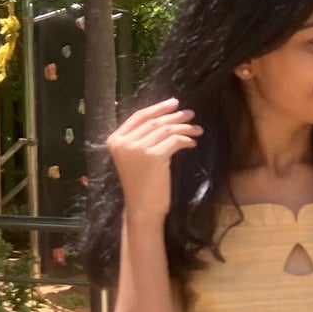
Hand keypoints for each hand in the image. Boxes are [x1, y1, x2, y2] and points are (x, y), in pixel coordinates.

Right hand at [107, 98, 200, 223]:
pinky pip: (174, 141)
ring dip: (184, 127)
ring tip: (197, 129)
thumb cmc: (140, 185)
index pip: (139, 116)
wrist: (142, 208)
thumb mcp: (134, 158)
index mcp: (115, 140)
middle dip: (174, 116)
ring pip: (165, 129)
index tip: (174, 104)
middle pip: (154, 121)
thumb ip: (140, 139)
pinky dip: (185, 140)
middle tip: (190, 114)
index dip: (158, 108)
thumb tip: (164, 120)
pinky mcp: (153, 156)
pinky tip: (192, 143)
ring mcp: (137, 148)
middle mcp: (124, 142)